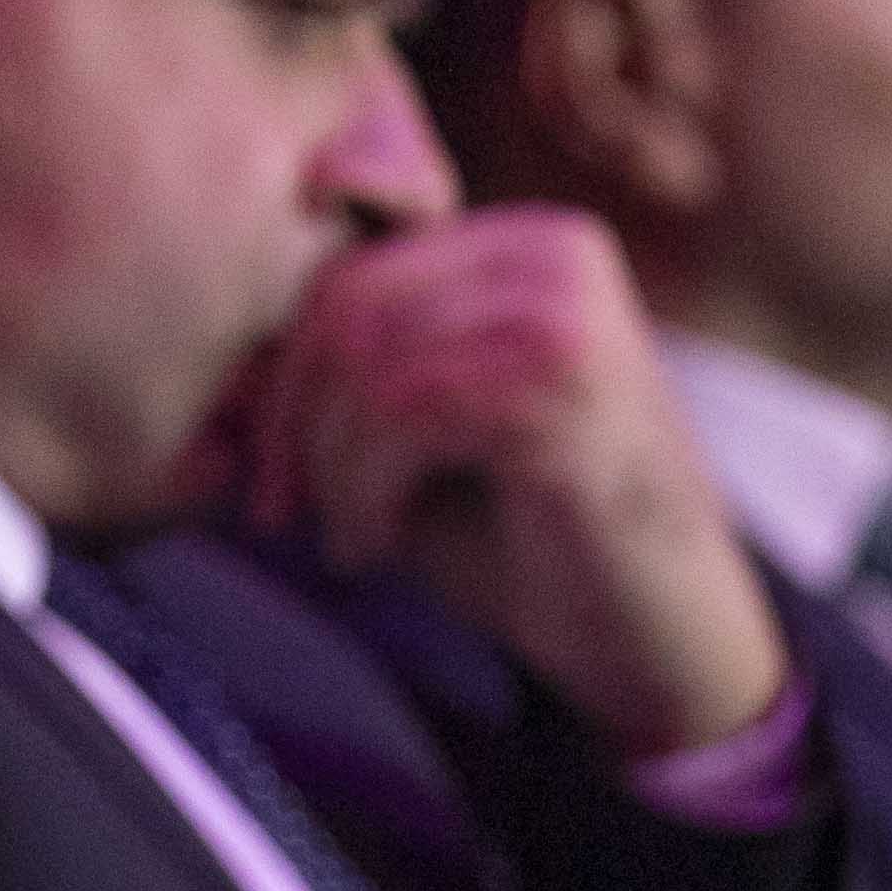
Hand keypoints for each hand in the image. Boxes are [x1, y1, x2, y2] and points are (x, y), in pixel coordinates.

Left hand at [228, 212, 787, 763]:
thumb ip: (349, 381)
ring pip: (367, 357)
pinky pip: (403, 413)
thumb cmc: (540, 542)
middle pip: (350, 301)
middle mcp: (559, 253)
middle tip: (283, 509)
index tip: (267, 469)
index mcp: (530, 244)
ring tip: (354, 533)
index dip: (290, 369)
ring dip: (331, 465)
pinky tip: (379, 542)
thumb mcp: (426, 438)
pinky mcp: (567, 386)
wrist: (666, 646)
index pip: (357, 270)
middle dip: (292, 415)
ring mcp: (570, 313)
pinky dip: (364, 488)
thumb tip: (226, 361)